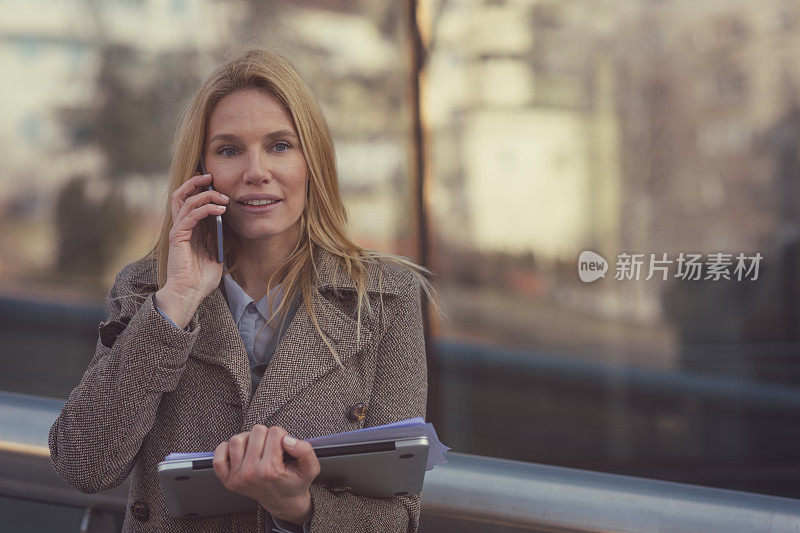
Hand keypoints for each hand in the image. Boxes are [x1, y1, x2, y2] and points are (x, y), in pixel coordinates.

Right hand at [157, 173, 229, 322]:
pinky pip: (190, 216)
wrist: (189, 294)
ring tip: (222, 197)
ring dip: (205, 195)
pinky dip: (205, 209)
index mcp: (189, 229)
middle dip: (195, 182)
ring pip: (186, 201)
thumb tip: (228, 225)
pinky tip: (219, 210)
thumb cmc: (201, 279)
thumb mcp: (215, 255)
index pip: (189, 201)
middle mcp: (181, 226)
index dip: (199, 188)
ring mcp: (178, 231)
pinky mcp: (178, 237)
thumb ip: (217, 239)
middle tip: (211, 176)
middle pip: (181, 194)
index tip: (215, 181)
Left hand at [213, 425, 320, 524]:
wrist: (285, 502)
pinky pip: (218, 456)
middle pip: (256, 431)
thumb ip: (305, 451)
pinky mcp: (228, 480)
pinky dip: (226, 449)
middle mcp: (251, 474)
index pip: (275, 432)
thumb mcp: (310, 467)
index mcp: (270, 470)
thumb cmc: (296, 482)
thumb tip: (287, 439)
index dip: (283, 435)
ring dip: (249, 439)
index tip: (285, 448)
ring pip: (237, 439)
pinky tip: (240, 452)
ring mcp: (237, 477)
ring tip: (258, 448)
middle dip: (267, 436)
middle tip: (272, 448)